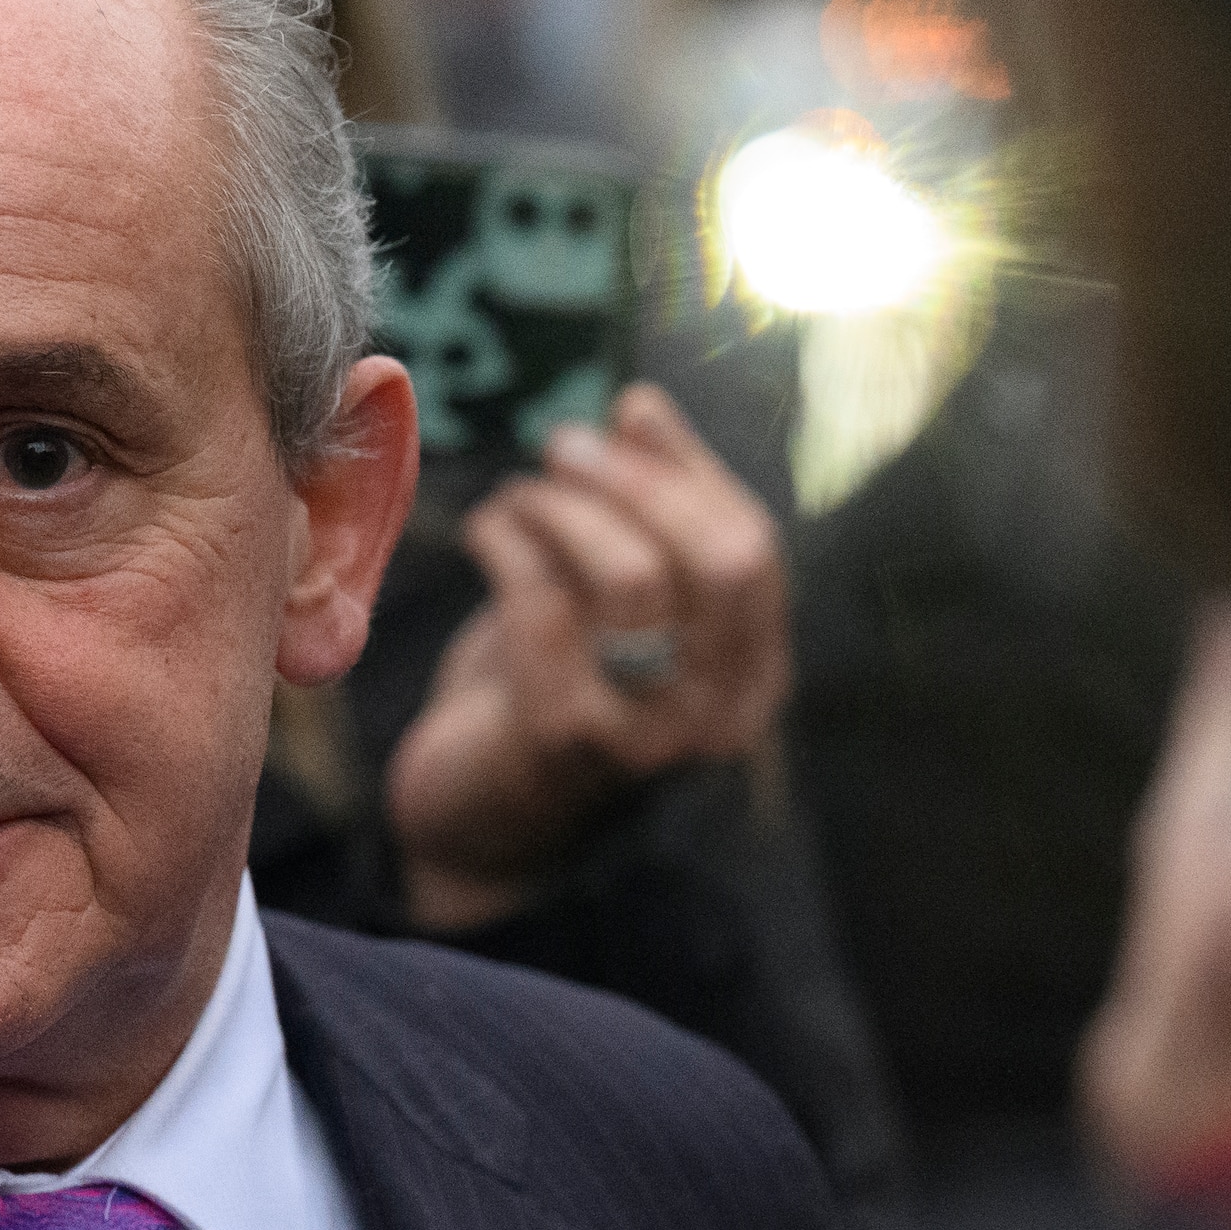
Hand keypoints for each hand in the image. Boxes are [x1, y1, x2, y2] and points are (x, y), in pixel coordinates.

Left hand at [387, 383, 794, 931]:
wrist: (477, 822)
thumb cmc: (552, 691)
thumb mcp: (617, 608)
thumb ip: (647, 520)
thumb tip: (640, 408)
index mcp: (752, 680)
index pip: (753, 553)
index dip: (692, 470)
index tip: (631, 412)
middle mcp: (719, 716)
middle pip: (717, 561)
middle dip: (638, 481)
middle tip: (564, 444)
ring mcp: (648, 734)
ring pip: (633, 575)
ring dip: (565, 507)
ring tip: (520, 495)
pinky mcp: (564, 737)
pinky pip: (543, 602)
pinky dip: (510, 542)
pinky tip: (487, 530)